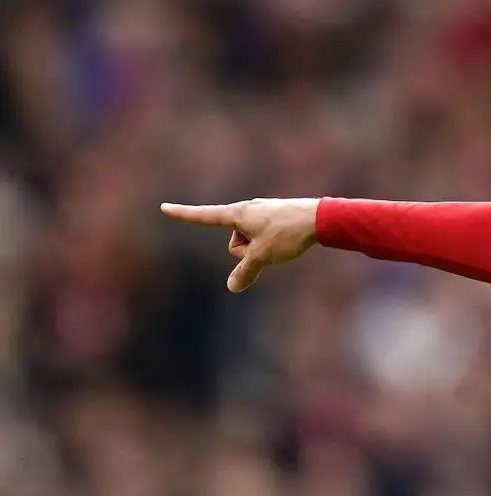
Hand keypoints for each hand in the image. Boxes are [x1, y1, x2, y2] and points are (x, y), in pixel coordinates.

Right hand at [160, 198, 320, 291]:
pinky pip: (266, 239)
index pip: (204, 217)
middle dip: (249, 252)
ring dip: (263, 248)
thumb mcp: (263, 256)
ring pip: (252, 243)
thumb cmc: (288, 233)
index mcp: (237, 214)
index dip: (183, 214)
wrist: (320, 218)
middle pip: (236, 244)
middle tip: (271, 245)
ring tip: (283, 241)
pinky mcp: (275, 218)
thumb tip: (232, 287)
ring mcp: (262, 213)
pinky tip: (290, 239)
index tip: (164, 207)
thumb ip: (245, 272)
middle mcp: (247, 210)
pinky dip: (274, 244)